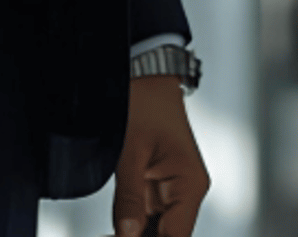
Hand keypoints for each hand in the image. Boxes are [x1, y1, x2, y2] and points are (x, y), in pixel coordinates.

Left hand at [111, 76, 208, 236]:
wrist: (147, 76)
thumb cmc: (146, 103)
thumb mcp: (131, 150)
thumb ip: (129, 197)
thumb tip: (126, 236)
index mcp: (190, 185)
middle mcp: (186, 193)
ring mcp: (172, 193)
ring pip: (155, 232)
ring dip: (132, 235)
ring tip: (107, 235)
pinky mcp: (157, 189)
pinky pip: (146, 220)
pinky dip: (129, 229)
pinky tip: (112, 232)